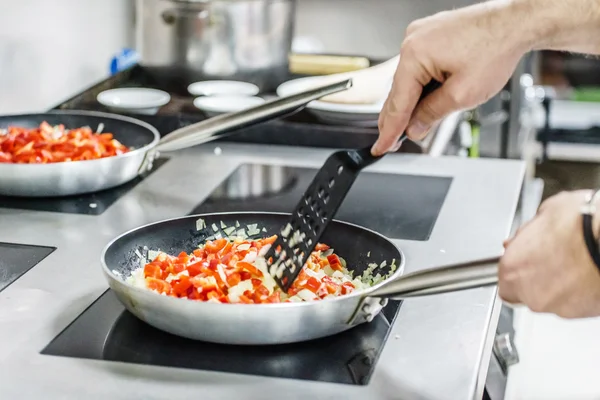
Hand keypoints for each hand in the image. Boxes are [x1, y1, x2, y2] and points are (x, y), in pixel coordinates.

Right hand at [373, 1, 529, 154]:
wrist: (516, 23)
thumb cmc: (496, 48)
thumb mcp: (462, 94)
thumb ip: (432, 114)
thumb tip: (415, 127)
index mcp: (415, 55)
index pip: (397, 103)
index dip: (390, 130)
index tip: (381, 147)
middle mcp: (413, 41)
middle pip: (399, 91)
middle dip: (396, 119)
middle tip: (390, 142)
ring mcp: (421, 36)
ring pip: (409, 79)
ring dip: (411, 102)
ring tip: (410, 126)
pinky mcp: (432, 35)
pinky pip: (419, 67)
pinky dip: (420, 85)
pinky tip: (423, 101)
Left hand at [499, 190, 599, 317]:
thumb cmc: (581, 223)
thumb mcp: (545, 213)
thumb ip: (529, 232)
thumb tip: (529, 234)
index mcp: (512, 267)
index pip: (505, 278)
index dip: (518, 267)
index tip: (527, 259)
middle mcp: (529, 293)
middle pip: (526, 292)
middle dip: (538, 278)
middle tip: (554, 259)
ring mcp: (557, 307)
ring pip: (552, 299)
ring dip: (559, 286)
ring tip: (576, 264)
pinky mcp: (583, 313)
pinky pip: (576, 304)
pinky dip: (580, 293)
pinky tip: (588, 273)